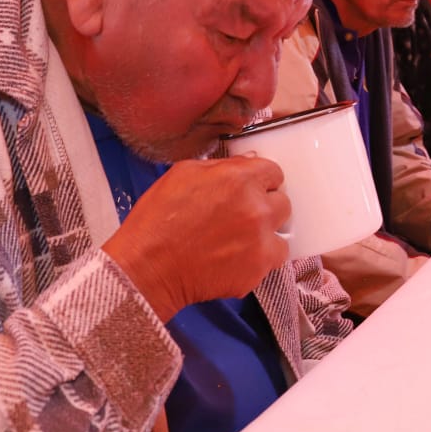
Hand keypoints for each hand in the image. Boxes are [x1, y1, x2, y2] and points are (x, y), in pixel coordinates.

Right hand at [103, 156, 290, 320]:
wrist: (148, 267)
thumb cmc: (158, 221)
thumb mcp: (182, 174)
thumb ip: (221, 166)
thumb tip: (246, 163)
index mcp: (239, 179)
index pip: (274, 172)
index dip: (261, 180)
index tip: (253, 189)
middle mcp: (256, 208)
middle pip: (282, 201)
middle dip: (264, 206)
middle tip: (240, 216)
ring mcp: (261, 240)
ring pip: (281, 231)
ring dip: (265, 233)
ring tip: (238, 240)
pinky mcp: (259, 268)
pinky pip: (275, 257)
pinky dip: (260, 258)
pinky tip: (236, 257)